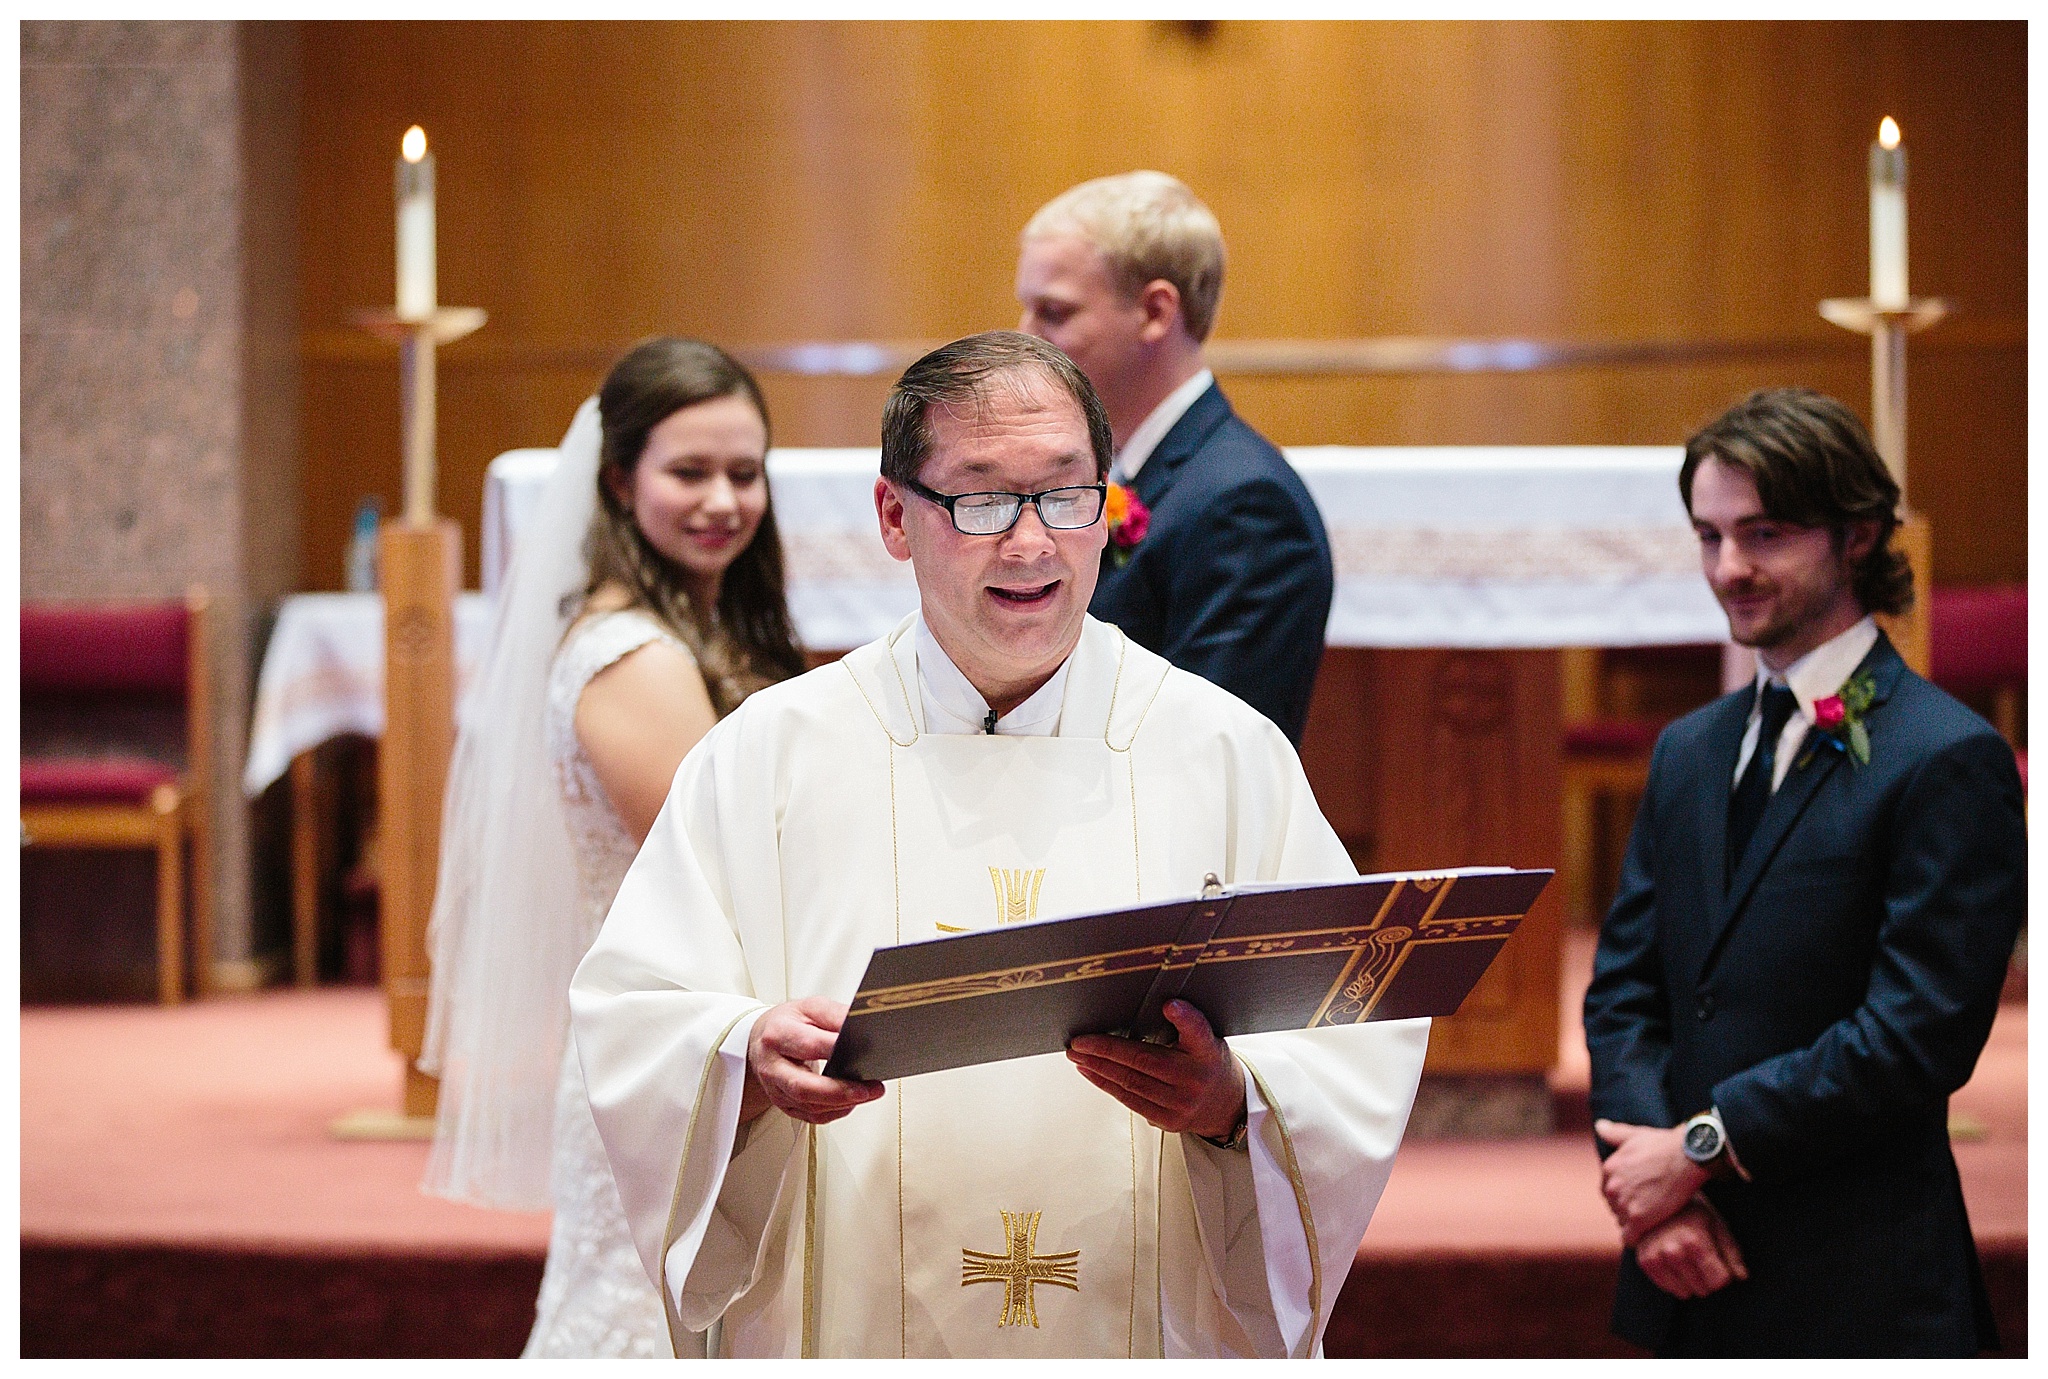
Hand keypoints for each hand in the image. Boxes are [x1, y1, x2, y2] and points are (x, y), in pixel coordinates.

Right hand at [741, 997, 884, 1126]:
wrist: (761, 1041)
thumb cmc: (787, 1024)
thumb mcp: (811, 1008)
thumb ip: (835, 1015)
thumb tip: (861, 1028)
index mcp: (778, 1035)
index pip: (809, 1045)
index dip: (835, 1049)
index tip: (863, 1050)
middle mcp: (773, 1066)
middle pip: (804, 1087)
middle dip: (840, 1091)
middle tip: (868, 1088)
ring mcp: (776, 1089)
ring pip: (809, 1106)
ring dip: (843, 1103)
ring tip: (868, 1092)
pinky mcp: (784, 1105)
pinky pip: (811, 1116)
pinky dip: (835, 1111)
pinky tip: (850, 1101)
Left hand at [1065, 1000, 1245, 1140]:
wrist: (1228, 1106)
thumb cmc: (1208, 1063)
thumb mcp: (1206, 1039)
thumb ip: (1184, 1027)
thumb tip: (1146, 1009)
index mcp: (1208, 1051)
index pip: (1198, 1031)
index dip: (1184, 1018)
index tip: (1170, 1005)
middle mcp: (1196, 1078)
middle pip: (1145, 1060)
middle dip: (1105, 1050)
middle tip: (1079, 1041)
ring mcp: (1182, 1103)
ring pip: (1131, 1083)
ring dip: (1098, 1068)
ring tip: (1077, 1055)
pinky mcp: (1169, 1120)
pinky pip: (1130, 1101)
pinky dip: (1107, 1084)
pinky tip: (1090, 1072)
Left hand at [1594, 1118, 1708, 1244]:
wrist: (1686, 1157)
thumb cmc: (1665, 1144)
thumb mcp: (1636, 1135)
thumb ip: (1615, 1133)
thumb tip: (1599, 1126)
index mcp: (1609, 1168)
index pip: (1609, 1189)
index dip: (1624, 1194)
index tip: (1640, 1196)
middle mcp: (1611, 1187)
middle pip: (1614, 1207)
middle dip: (1628, 1208)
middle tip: (1648, 1209)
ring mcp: (1623, 1204)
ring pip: (1622, 1222)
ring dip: (1635, 1223)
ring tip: (1653, 1221)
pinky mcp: (1638, 1220)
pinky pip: (1629, 1238)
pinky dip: (1637, 1238)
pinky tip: (1649, 1234)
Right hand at [1632, 1198, 1747, 1298]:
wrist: (1657, 1200)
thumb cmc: (1694, 1213)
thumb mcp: (1718, 1226)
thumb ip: (1732, 1253)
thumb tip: (1742, 1277)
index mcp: (1695, 1241)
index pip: (1719, 1281)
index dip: (1723, 1273)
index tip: (1718, 1261)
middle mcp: (1673, 1251)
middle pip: (1703, 1289)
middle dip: (1706, 1277)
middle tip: (1700, 1257)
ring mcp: (1656, 1258)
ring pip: (1685, 1293)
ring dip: (1689, 1281)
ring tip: (1686, 1258)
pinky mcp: (1645, 1262)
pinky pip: (1667, 1288)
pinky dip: (1674, 1280)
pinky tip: (1674, 1262)